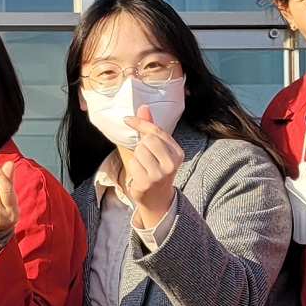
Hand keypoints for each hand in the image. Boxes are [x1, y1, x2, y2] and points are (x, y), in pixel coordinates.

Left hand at [116, 110, 184, 228]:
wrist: (157, 198)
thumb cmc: (156, 169)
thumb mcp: (157, 149)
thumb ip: (150, 128)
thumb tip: (143, 107)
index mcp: (178, 152)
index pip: (157, 131)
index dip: (141, 123)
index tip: (128, 119)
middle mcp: (172, 163)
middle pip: (148, 140)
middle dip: (142, 145)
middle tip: (145, 156)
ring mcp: (160, 174)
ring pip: (140, 151)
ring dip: (137, 156)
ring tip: (143, 166)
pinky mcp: (148, 182)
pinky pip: (133, 164)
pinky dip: (133, 166)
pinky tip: (140, 174)